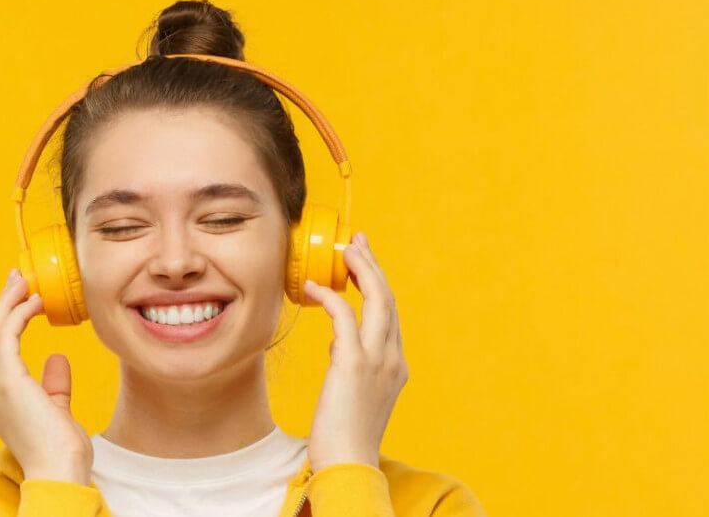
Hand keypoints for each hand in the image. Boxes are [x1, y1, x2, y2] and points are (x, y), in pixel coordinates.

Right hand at [0, 268, 93, 484]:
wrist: (60, 471)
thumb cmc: (61, 449)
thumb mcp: (57, 409)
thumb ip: (54, 384)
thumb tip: (57, 358)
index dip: (6, 319)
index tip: (22, 297)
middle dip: (3, 302)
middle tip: (19, 277)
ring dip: (9, 301)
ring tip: (26, 281)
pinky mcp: (6, 381)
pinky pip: (7, 336)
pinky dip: (18, 314)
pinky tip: (35, 302)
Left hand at [302, 232, 407, 470]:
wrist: (348, 465)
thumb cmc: (344, 439)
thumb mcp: (354, 396)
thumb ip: (352, 367)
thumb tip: (339, 345)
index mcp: (396, 367)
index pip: (391, 315)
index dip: (378, 285)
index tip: (364, 264)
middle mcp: (393, 359)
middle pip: (389, 298)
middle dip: (374, 265)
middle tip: (357, 242)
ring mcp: (378, 360)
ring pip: (378, 298)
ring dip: (362, 268)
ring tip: (344, 250)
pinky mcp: (354, 363)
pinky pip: (344, 315)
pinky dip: (330, 296)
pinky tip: (313, 288)